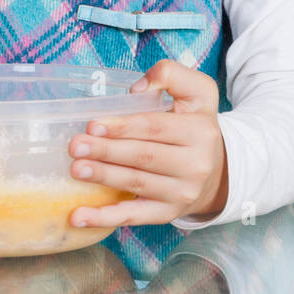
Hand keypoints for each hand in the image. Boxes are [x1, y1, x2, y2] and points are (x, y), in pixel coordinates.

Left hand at [68, 59, 228, 228]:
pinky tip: (78, 216)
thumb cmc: (197, 125)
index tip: (92, 125)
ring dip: (103, 178)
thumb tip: (136, 88)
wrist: (218, 170)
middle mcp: (195, 164)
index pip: (155, 128)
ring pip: (136, 184)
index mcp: (199, 131)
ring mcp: (182, 192)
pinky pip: (134, 217)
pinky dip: (104, 218)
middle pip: (143, 157)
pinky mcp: (169, 213)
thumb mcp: (197, 91)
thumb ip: (170, 75)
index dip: (122, 127)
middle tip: (75, 147)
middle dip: (106, 152)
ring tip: (76, 170)